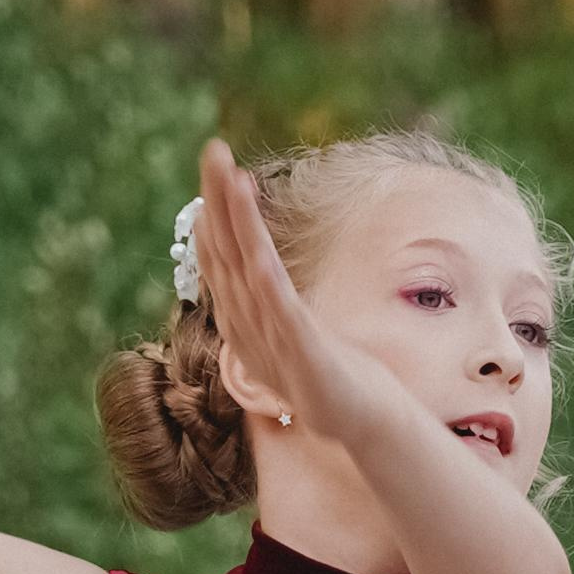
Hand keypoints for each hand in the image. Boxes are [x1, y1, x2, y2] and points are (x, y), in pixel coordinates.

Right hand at [194, 137, 405, 459]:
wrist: (360, 422)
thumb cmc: (333, 379)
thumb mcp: (297, 334)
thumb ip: (276, 306)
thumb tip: (265, 274)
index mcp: (247, 321)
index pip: (223, 260)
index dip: (216, 216)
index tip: (214, 174)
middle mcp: (249, 325)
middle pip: (226, 253)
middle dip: (218, 200)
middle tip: (213, 150)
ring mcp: (269, 335)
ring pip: (244, 265)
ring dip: (235, 216)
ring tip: (230, 172)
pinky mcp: (297, 346)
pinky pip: (274, 298)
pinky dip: (260, 264)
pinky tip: (253, 238)